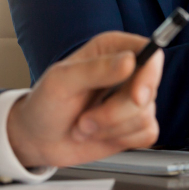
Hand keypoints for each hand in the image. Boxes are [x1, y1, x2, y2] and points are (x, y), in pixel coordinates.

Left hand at [6, 31, 162, 168]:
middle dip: (116, 112)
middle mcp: (127, 71)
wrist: (37, 139)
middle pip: (149, 89)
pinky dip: (120, 139)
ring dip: (110, 128)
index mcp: (112, 49)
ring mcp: (132, 99)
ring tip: (84, 125)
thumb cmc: (45, 103)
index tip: (136, 97)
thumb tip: (129, 61)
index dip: (149, 74)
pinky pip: (147, 133)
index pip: (150, 53)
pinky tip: (99, 135)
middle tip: (85, 119)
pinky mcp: (135, 124)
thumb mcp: (61, 81)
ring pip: (145, 115)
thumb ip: (95, 69)